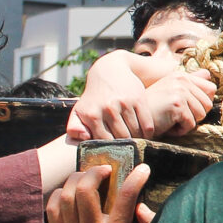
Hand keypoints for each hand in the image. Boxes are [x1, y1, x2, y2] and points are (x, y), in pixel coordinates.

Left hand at [47, 163, 149, 222]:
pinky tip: (70, 192)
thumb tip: (139, 204)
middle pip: (85, 190)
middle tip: (105, 169)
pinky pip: (52, 208)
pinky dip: (59, 194)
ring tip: (86, 177)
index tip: (143, 169)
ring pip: (65, 195)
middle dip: (95, 172)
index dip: (136, 178)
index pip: (126, 197)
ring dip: (76, 180)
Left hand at [67, 52, 186, 140]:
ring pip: (135, 133)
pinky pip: (147, 125)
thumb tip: (83, 139)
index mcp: (92, 115)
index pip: (104, 142)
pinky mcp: (139, 99)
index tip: (115, 152)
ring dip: (137, 140)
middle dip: (126, 146)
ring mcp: (124, 104)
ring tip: (136, 141)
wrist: (110, 71)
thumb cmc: (94, 97)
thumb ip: (74, 128)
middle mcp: (108, 109)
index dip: (111, 149)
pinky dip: (148, 133)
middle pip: (122, 139)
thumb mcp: (79, 110)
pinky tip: (145, 134)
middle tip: (128, 148)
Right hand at [133, 74, 215, 139]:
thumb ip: (190, 82)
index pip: (211, 89)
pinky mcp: (177, 105)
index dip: (202, 103)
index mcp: (181, 76)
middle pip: (208, 104)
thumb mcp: (171, 92)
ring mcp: (180, 91)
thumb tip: (208, 73)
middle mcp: (182, 80)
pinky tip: (167, 125)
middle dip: (194, 115)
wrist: (134, 120)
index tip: (186, 108)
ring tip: (170, 119)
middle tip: (175, 115)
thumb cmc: (153, 110)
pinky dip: (180, 130)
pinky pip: (191, 124)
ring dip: (187, 123)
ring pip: (201, 115)